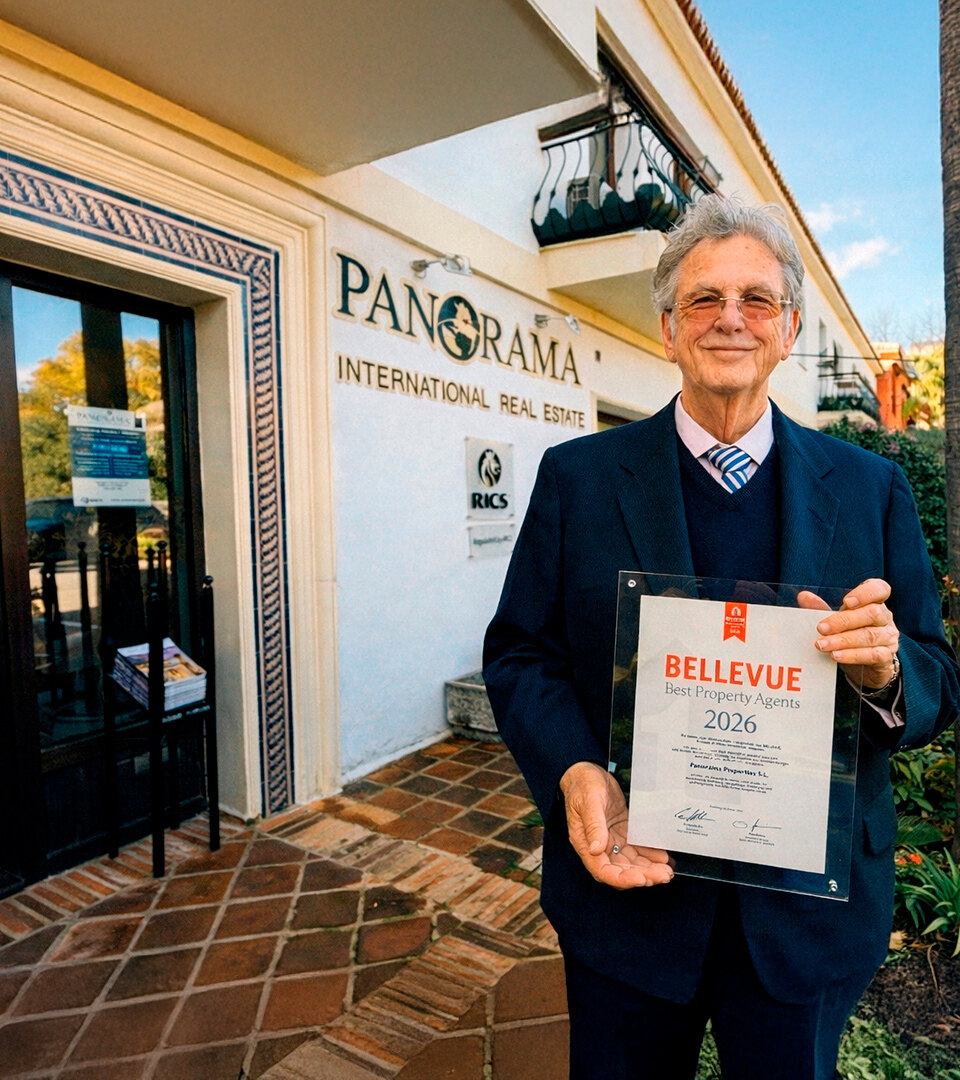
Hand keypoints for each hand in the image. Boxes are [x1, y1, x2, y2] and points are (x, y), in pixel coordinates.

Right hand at [558, 761, 674, 889]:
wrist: (586, 771)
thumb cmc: (582, 784)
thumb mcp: (588, 801)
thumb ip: (593, 825)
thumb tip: (596, 849)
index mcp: (585, 843)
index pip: (603, 870)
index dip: (622, 878)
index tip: (641, 879)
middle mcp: (599, 845)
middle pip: (621, 869)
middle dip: (643, 876)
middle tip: (663, 875)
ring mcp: (612, 840)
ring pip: (631, 862)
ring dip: (649, 868)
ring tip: (666, 870)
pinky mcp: (621, 832)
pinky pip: (636, 848)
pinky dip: (650, 854)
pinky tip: (663, 857)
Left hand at [797, 578, 899, 690]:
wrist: (865, 665)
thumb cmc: (851, 633)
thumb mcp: (836, 619)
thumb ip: (821, 608)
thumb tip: (803, 596)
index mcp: (875, 602)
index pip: (880, 589)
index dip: (866, 593)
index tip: (847, 601)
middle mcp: (885, 618)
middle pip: (871, 614)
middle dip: (843, 621)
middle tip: (821, 628)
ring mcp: (888, 638)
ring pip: (869, 636)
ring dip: (843, 641)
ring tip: (822, 645)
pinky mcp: (886, 657)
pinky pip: (872, 655)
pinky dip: (852, 655)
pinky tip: (836, 656)